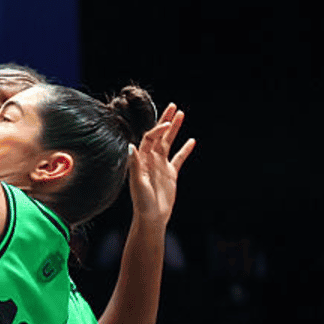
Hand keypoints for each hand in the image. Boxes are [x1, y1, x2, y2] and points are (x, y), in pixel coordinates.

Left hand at [127, 103, 195, 226]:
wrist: (151, 217)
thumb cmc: (142, 202)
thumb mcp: (138, 183)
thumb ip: (134, 164)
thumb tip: (131, 146)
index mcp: (141, 159)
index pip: (149, 139)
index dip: (158, 130)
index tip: (167, 123)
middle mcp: (150, 159)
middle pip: (159, 135)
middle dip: (166, 120)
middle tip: (174, 106)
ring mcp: (161, 165)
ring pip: (169, 143)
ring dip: (175, 129)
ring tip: (182, 114)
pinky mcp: (170, 174)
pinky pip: (179, 158)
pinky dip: (185, 149)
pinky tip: (192, 140)